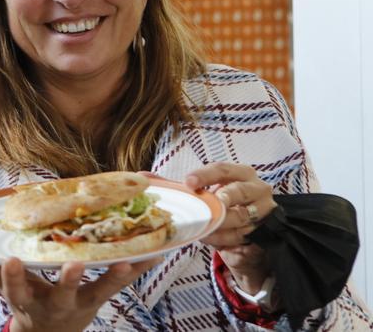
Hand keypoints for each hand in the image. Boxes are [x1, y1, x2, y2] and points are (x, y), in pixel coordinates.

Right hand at [0, 257, 160, 331]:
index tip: (10, 260)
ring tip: (128, 261)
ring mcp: (83, 302)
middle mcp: (57, 304)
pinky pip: (123, 282)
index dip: (13, 276)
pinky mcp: (103, 297)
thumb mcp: (0, 287)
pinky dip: (140, 267)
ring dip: (115, 276)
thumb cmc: (26, 300)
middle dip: (69, 280)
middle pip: (64, 293)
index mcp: (28, 299)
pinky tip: (157, 251)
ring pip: (101, 291)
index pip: (16, 288)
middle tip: (75, 265)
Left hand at [186, 162, 276, 293]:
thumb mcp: (203, 192)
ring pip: (241, 217)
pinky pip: (243, 236)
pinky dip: (225, 238)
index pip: (223, 169)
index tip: (188, 183)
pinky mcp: (266, 232)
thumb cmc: (222, 204)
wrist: (246, 232)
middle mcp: (257, 188)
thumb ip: (175, 185)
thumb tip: (142, 177)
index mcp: (240, 173)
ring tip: (202, 227)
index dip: (205, 175)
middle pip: (239, 191)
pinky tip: (211, 239)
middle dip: (222, 197)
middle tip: (209, 204)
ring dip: (219, 223)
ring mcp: (264, 211)